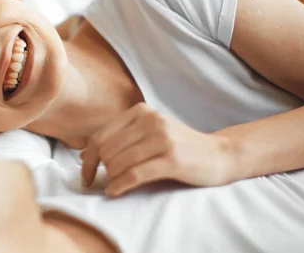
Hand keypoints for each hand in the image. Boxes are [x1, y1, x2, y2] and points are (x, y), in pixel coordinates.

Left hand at [80, 103, 234, 196]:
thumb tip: (84, 154)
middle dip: (98, 170)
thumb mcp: (149, 135)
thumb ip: (119, 140)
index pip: (100, 136)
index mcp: (140, 112)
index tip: (85, 174)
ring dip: (110, 179)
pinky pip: (134, 175)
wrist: (219, 155)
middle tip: (99, 183)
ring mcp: (162, 138)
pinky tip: (115, 192)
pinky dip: (120, 185)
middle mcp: (150, 120)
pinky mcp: (172, 159)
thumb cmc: (179, 148)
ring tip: (113, 187)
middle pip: (106, 150)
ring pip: (118, 162)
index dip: (88, 158)